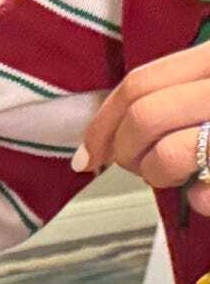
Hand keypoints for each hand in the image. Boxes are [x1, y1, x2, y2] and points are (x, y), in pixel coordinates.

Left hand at [77, 43, 209, 214]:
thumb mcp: (206, 89)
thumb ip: (174, 95)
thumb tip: (111, 138)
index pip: (139, 83)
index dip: (101, 125)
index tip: (86, 157)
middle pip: (143, 117)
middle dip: (125, 152)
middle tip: (140, 166)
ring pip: (165, 156)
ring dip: (160, 175)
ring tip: (187, 174)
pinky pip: (202, 194)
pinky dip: (201, 201)